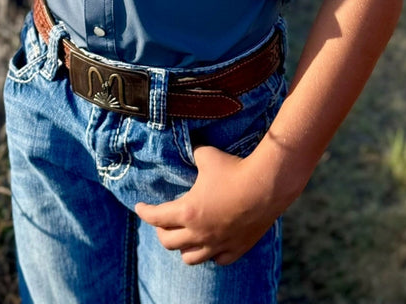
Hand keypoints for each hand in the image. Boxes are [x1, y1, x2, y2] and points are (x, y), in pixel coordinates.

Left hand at [135, 144, 280, 265]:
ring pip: (190, 258)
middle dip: (161, 231)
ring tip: (184, 236)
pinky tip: (210, 245)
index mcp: (188, 211)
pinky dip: (210, 254)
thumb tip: (188, 146)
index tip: (139, 207)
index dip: (144, 212)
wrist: (266, 185)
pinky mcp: (236, 248)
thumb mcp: (206, 155)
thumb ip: (193, 153)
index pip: (156, 217)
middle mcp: (199, 233)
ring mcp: (218, 244)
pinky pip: (217, 260)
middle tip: (161, 221)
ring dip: (183, 248)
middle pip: (168, 242)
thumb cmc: (233, 169)